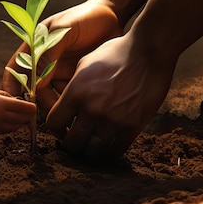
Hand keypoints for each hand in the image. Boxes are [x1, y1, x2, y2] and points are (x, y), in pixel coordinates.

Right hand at [0, 85, 36, 134]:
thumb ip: (7, 97)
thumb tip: (19, 102)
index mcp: (1, 104)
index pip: (26, 109)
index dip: (31, 107)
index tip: (32, 105)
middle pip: (23, 120)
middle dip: (27, 115)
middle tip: (26, 109)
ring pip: (16, 127)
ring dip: (19, 121)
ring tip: (14, 113)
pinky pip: (6, 131)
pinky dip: (10, 126)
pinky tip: (5, 119)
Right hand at [3, 0, 121, 115]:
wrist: (113, 15)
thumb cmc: (85, 17)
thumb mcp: (64, 31)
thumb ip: (49, 53)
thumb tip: (36, 83)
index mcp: (35, 47)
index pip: (17, 68)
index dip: (12, 86)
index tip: (15, 103)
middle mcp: (45, 62)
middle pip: (34, 89)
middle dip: (37, 104)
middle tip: (50, 116)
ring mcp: (60, 71)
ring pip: (52, 96)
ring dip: (56, 107)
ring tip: (67, 115)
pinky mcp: (76, 78)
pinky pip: (69, 96)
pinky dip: (72, 104)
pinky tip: (81, 108)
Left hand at [46, 33, 175, 159]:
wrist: (149, 52)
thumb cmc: (116, 53)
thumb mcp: (85, 63)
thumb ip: (73, 86)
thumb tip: (64, 103)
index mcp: (76, 92)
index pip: (53, 123)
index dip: (55, 129)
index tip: (62, 129)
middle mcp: (92, 109)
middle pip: (72, 143)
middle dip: (71, 143)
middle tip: (76, 139)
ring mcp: (113, 120)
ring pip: (93, 152)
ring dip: (90, 150)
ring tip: (92, 143)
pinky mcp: (132, 126)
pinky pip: (115, 150)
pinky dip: (109, 151)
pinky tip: (109, 143)